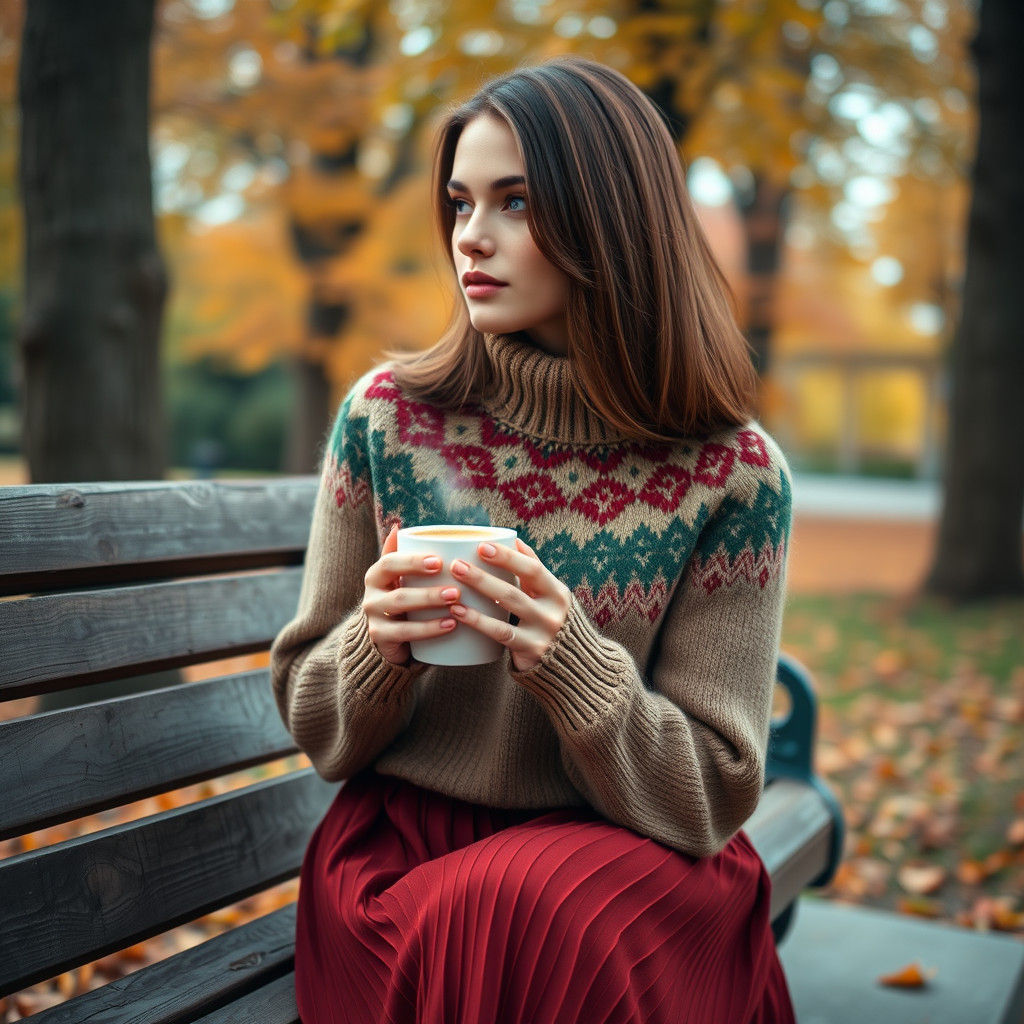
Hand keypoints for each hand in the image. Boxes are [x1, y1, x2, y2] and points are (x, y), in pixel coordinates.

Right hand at [363, 525, 462, 665]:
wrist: (387, 634)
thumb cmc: (403, 596)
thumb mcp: (402, 575)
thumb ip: (404, 552)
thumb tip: (398, 525)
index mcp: (377, 574)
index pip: (390, 562)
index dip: (413, 562)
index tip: (440, 561)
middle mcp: (371, 595)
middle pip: (398, 592)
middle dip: (429, 592)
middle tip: (457, 591)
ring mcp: (374, 617)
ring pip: (401, 612)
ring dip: (431, 608)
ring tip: (457, 605)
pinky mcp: (379, 637)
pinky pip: (404, 634)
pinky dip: (429, 629)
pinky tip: (450, 625)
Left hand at [448, 538, 571, 672]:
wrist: (571, 663)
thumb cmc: (550, 620)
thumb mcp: (550, 595)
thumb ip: (533, 571)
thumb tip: (514, 540)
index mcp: (557, 592)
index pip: (532, 568)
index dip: (507, 556)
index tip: (482, 546)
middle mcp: (553, 610)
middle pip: (514, 588)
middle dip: (483, 575)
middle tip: (457, 564)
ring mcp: (543, 631)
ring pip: (507, 607)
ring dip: (479, 592)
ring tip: (454, 583)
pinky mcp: (531, 650)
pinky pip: (500, 632)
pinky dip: (478, 621)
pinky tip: (458, 611)